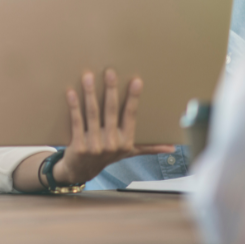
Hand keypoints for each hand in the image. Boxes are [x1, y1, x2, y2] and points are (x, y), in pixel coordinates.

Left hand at [51, 69, 174, 186]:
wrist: (81, 171)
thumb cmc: (106, 156)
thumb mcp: (129, 152)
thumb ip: (149, 147)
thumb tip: (173, 147)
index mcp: (126, 141)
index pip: (131, 115)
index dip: (133, 98)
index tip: (136, 81)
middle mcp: (112, 143)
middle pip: (111, 111)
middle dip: (111, 90)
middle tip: (110, 72)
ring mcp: (95, 145)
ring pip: (93, 114)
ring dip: (90, 94)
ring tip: (88, 76)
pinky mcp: (79, 146)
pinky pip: (77, 122)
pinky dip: (74, 107)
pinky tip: (71, 93)